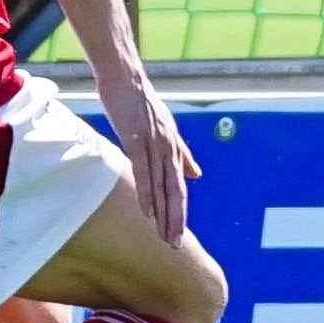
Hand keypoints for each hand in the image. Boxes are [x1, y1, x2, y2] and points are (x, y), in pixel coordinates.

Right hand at [97, 74, 200, 243]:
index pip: (179, 187)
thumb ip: (183, 154)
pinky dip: (146, 192)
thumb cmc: (141, 103)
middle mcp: (168, 148)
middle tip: (175, 245)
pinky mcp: (136, 139)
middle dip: (175, 220)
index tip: (179, 234)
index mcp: (174, 148)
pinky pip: (142, 170)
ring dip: (162, 213)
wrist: (125, 77)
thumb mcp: (168, 129)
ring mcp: (153, 144)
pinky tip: (147, 211)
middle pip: (174, 191)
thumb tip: (197, 175)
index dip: (180, 211)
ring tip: (163, 236)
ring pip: (160, 185)